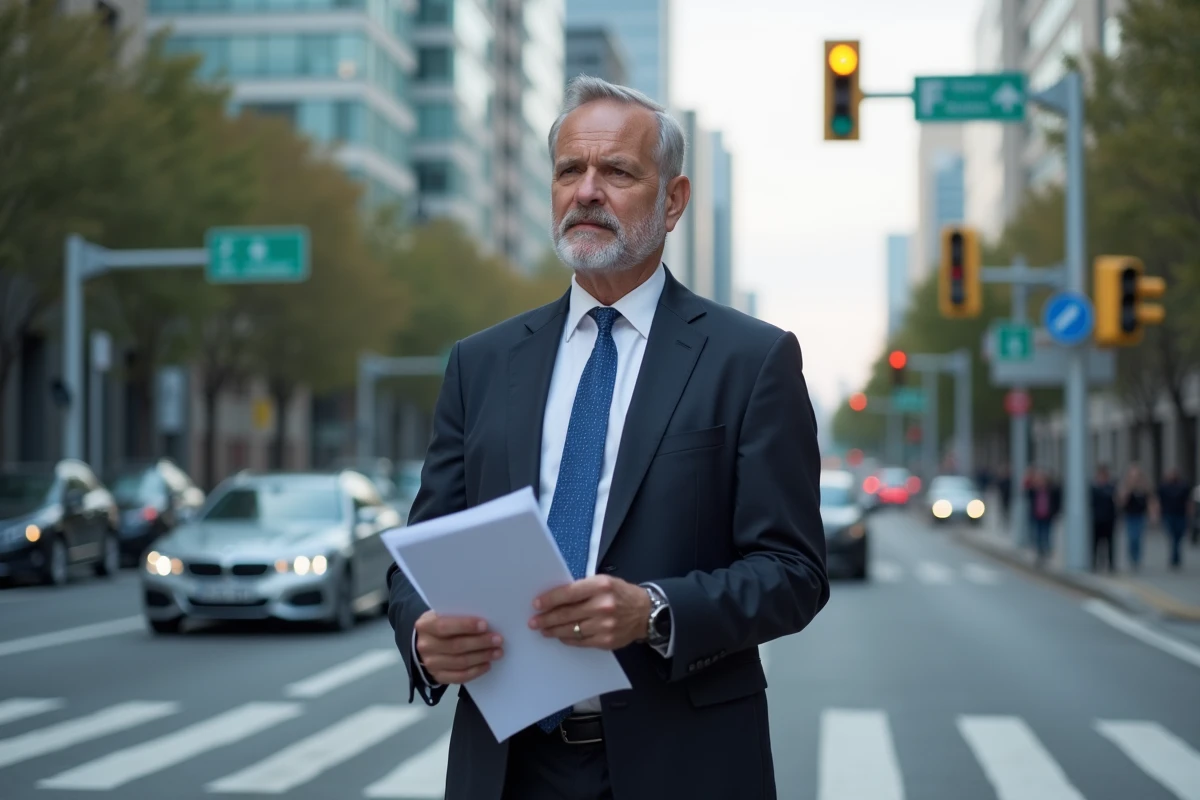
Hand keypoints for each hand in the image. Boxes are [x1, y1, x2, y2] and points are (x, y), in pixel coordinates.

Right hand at [414, 611, 502, 683]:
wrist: (426, 643)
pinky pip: (459, 677)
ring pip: (460, 662)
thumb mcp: (443, 615)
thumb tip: (485, 622)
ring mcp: (431, 664)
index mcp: (425, 626)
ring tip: (497, 652)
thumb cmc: (441, 625)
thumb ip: (458, 616)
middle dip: (480, 642)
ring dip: (482, 657)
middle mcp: (425, 646)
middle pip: (456, 646)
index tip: (485, 625)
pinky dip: (475, 671)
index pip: (445, 626)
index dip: (465, 626)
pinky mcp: (438, 677)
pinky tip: (487, 665)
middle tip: (498, 640)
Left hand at [529, 575, 650, 649]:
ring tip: (543, 630)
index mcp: (601, 586)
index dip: (550, 600)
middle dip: (547, 618)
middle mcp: (603, 605)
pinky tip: (560, 636)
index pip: (568, 593)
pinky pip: (581, 641)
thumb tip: (556, 598)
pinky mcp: (606, 641)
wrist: (645, 612)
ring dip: (554, 630)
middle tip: (533, 621)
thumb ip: (582, 588)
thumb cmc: (621, 594)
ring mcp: (605, 625)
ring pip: (571, 630)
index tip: (536, 604)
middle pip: (567, 614)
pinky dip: (568, 639)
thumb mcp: (603, 582)